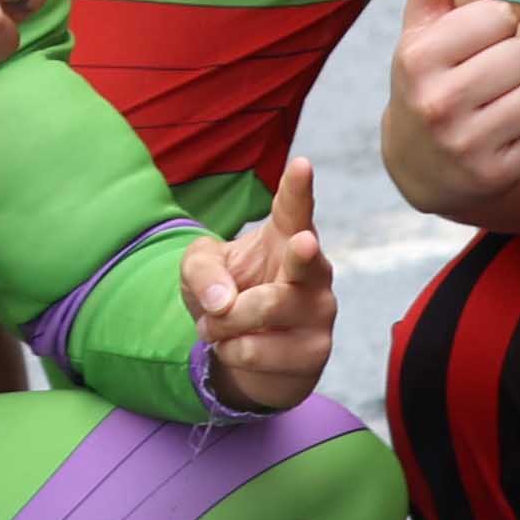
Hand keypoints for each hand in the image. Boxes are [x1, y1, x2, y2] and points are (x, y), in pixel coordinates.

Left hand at [181, 158, 337, 413]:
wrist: (244, 355)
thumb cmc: (230, 295)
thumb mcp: (199, 271)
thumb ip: (201, 271)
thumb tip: (222, 302)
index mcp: (287, 237)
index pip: (294, 208)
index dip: (297, 187)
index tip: (302, 164)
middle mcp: (314, 271)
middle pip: (304, 260)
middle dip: (303, 252)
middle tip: (300, 243)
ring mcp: (320, 313)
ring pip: (263, 310)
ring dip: (222, 322)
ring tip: (217, 325)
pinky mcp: (314, 354)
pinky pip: (255, 351)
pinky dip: (229, 351)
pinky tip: (235, 348)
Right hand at [386, 0, 519, 207]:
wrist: (418, 163)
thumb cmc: (428, 75)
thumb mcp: (423, 22)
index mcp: (418, 57)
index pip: (501, 17)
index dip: (497, 27)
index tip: (473, 46)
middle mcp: (437, 103)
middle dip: (519, 61)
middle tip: (490, 78)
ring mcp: (465, 146)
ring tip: (504, 104)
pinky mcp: (494, 178)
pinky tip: (515, 134)